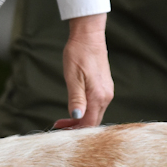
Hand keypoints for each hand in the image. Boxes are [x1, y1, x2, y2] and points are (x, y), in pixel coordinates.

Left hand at [52, 13, 113, 129]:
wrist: (89, 36)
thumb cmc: (79, 54)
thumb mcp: (73, 78)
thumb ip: (76, 99)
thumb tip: (77, 117)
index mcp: (98, 96)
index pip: (89, 123)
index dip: (75, 130)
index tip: (60, 128)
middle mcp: (106, 96)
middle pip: (93, 121)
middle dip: (77, 126)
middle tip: (59, 124)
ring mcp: (106, 92)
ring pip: (95, 113)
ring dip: (80, 118)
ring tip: (64, 119)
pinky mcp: (104, 87)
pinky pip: (96, 105)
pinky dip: (85, 110)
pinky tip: (75, 108)